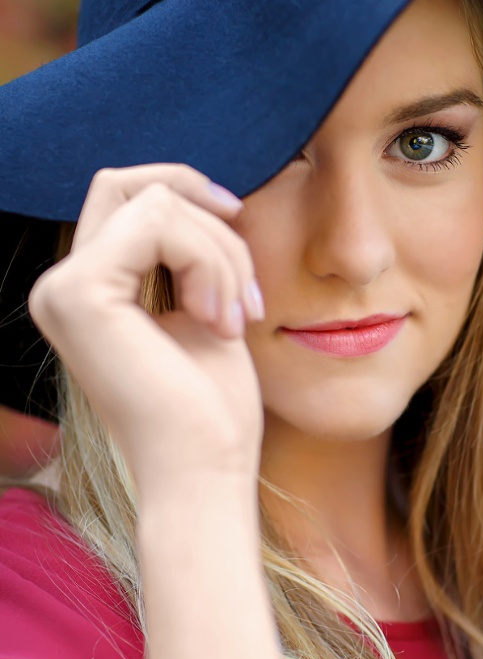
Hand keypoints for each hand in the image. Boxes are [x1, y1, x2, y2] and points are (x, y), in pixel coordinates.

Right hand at [28, 164, 264, 495]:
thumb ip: (189, 254)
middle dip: (211, 223)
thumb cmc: (211, 409)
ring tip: (234, 321)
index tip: (242, 235)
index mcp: (87, 292)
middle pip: (135, 187)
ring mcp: (62, 289)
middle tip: (246, 299)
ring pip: (156, 203)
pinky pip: (158, 223)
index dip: (190, 195)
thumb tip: (207, 195)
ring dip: (221, 255)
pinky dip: (209, 263)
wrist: (205, 472)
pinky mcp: (80, 293)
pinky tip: (218, 321)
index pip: (127, 197)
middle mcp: (61, 287)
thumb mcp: (204, 308)